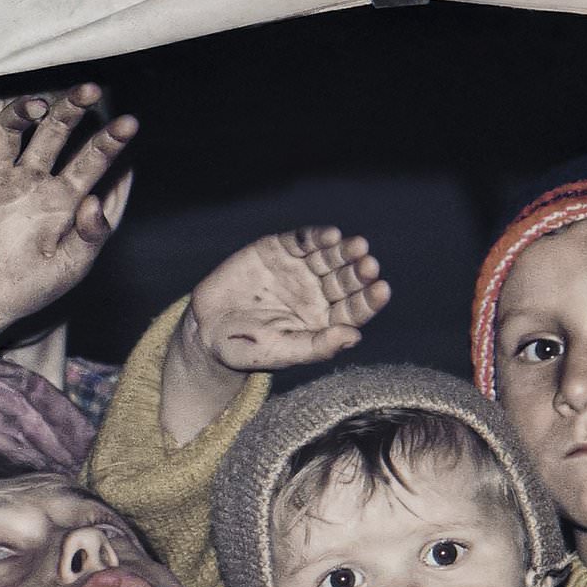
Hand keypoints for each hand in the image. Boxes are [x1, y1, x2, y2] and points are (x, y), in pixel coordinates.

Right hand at [0, 84, 136, 374]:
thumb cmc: (31, 288)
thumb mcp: (71, 268)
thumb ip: (90, 237)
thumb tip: (97, 201)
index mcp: (62, 197)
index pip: (90, 160)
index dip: (109, 142)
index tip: (130, 124)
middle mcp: (30, 180)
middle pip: (52, 133)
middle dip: (70, 110)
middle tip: (89, 90)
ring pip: (8, 132)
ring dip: (21, 113)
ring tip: (38, 105)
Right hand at [160, 227, 390, 443]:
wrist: (205, 329)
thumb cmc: (246, 348)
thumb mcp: (281, 351)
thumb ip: (317, 346)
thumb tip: (355, 336)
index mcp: (325, 321)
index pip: (355, 309)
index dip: (369, 299)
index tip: (381, 289)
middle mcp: (317, 293)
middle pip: (346, 280)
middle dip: (359, 272)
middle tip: (370, 265)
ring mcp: (298, 269)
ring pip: (329, 257)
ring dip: (344, 250)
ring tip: (356, 246)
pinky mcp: (278, 249)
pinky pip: (302, 240)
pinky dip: (315, 236)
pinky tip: (329, 235)